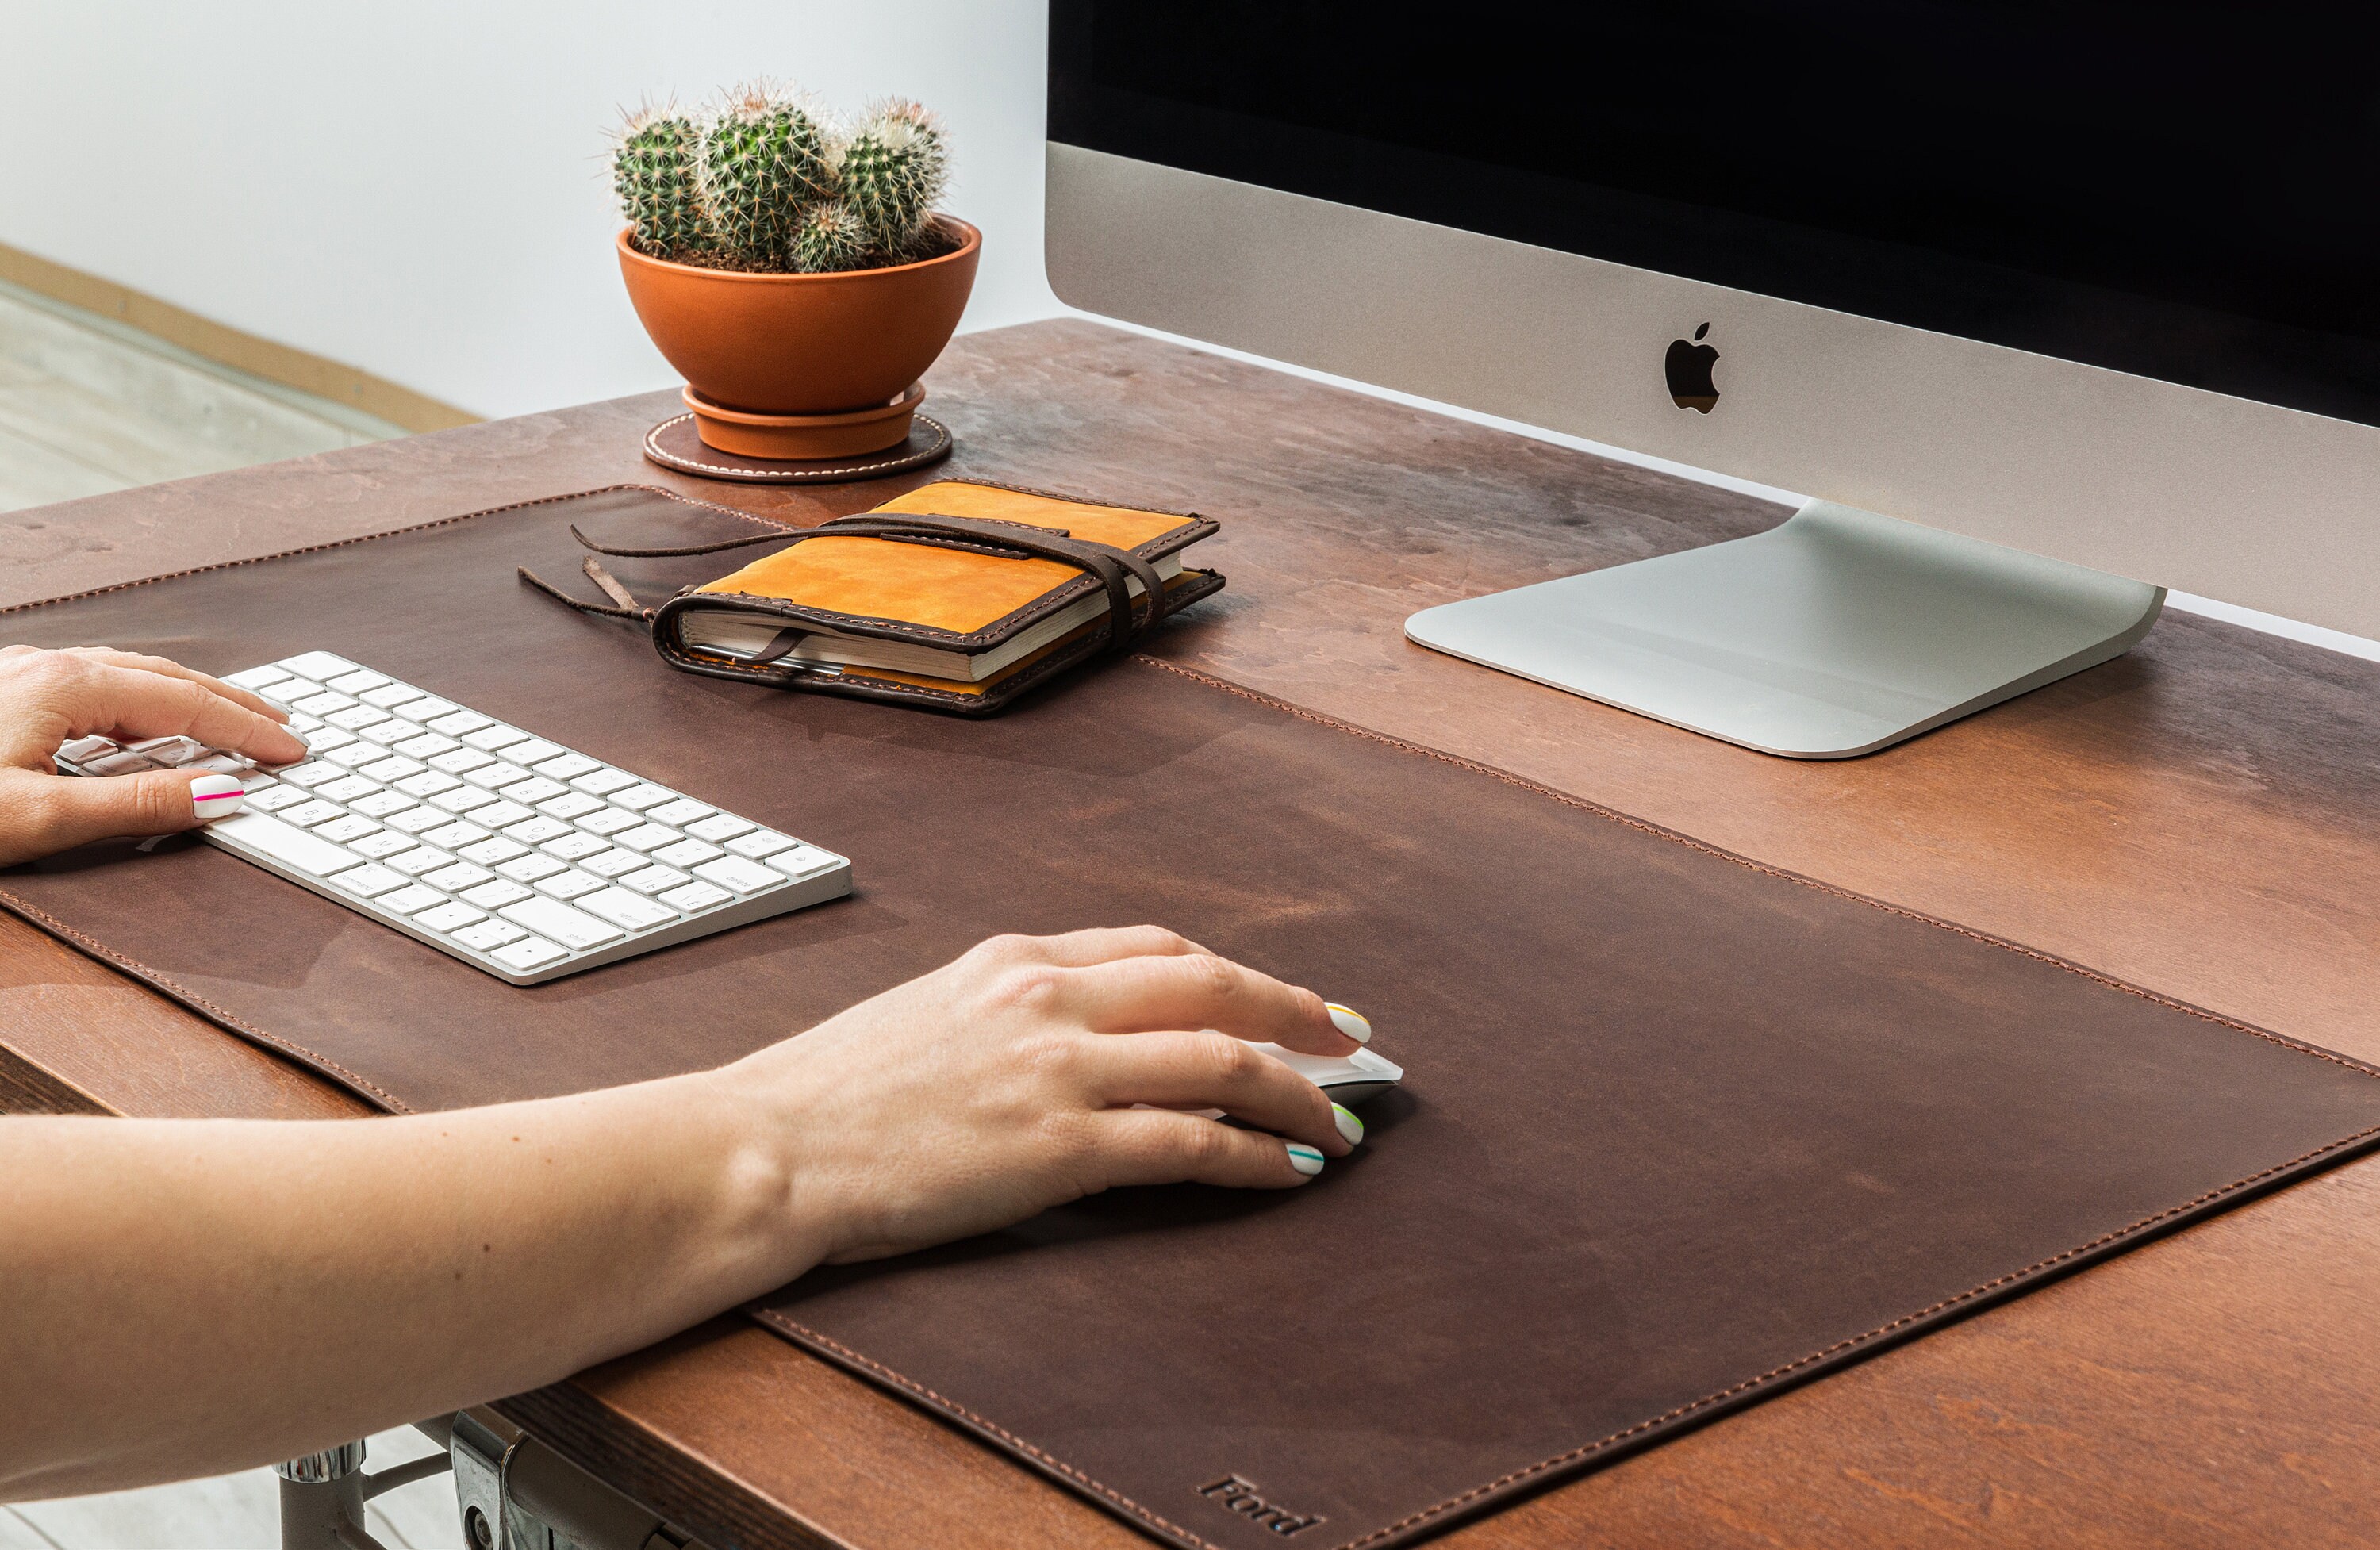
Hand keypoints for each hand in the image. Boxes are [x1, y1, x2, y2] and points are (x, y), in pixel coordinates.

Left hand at [0, 646, 308, 865]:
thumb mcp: (41, 818)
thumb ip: (136, 805)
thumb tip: (218, 793)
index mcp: (63, 685)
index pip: (185, 703)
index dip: (246, 728)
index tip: (290, 748)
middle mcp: (44, 667)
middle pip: (164, 678)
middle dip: (228, 703)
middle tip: (277, 726)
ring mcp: (19, 675)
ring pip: (127, 676)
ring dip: (184, 698)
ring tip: (225, 719)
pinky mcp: (3, 694)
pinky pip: (91, 685)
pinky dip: (139, 702)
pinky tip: (141, 723)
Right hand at [727, 926, 1370, 1263]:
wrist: (773, 1147)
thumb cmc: (833, 1092)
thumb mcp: (929, 1009)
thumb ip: (1009, 1006)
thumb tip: (1078, 1032)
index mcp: (1018, 957)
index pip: (1159, 947)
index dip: (1236, 973)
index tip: (1280, 999)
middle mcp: (1050, 996)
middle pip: (1212, 987)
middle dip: (1296, 1014)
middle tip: (1351, 1044)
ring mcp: (1060, 1069)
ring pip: (1221, 1060)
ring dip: (1296, 1093)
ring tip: (1340, 1123)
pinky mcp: (1060, 1146)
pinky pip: (1190, 1143)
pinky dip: (1253, 1156)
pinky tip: (1287, 1170)